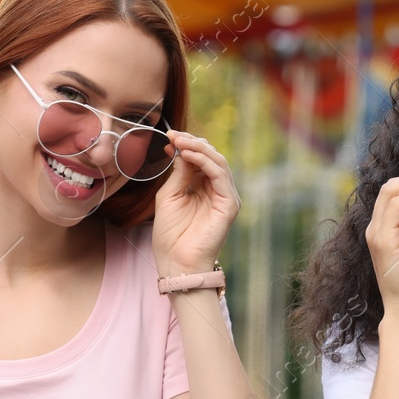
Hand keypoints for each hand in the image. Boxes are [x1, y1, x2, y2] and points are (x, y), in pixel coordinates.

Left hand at [151, 131, 237, 276]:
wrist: (176, 262)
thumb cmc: (170, 235)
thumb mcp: (169, 196)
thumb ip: (179, 174)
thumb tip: (181, 149)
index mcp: (203, 188)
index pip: (201, 159)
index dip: (187, 145)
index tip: (169, 137)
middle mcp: (217, 191)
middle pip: (212, 156)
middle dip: (192, 142)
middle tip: (174, 136)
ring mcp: (225, 197)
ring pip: (218, 162)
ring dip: (198, 148)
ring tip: (180, 142)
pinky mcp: (229, 204)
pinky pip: (220, 175)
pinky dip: (205, 161)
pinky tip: (188, 155)